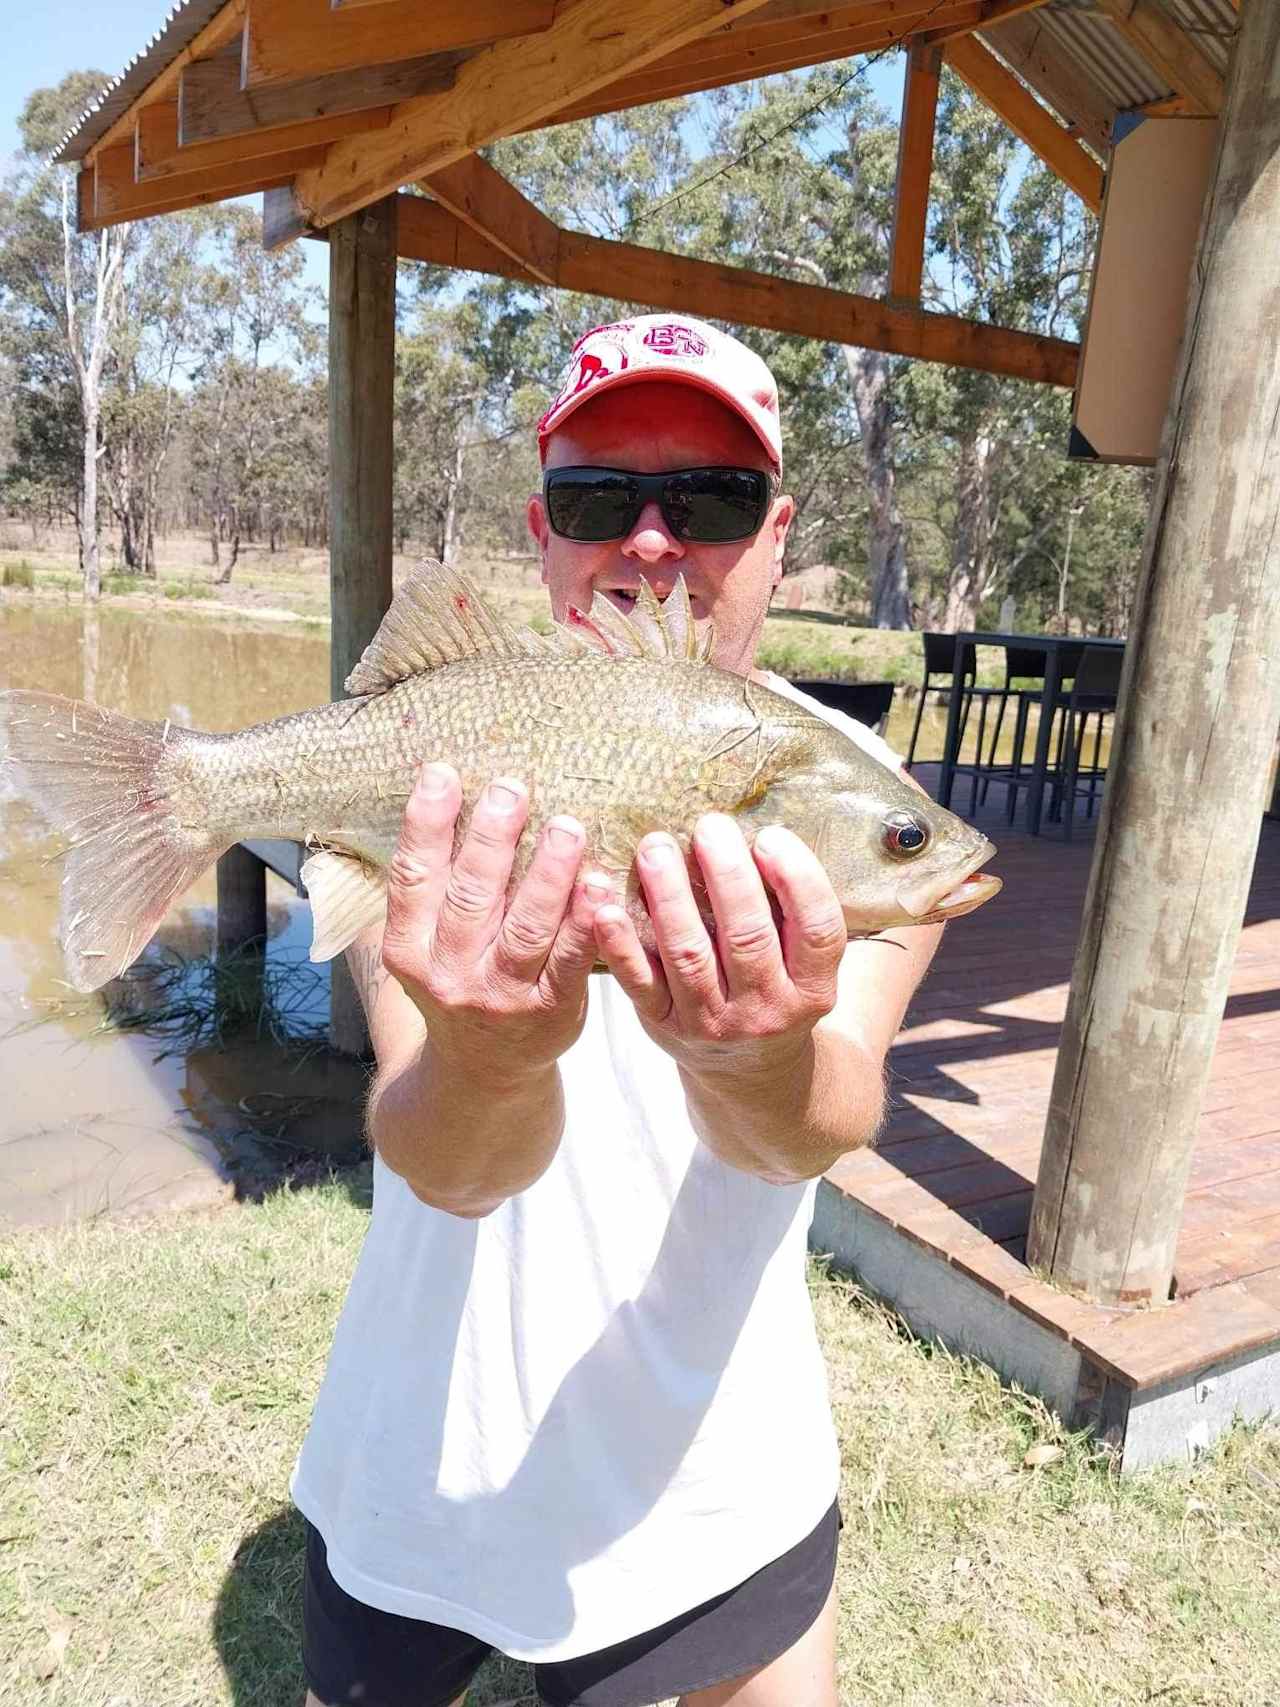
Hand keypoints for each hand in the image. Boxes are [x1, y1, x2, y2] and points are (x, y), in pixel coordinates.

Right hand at [380, 763, 613, 1076]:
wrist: (483, 1068)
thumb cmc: (459, 977)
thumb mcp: (425, 941)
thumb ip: (435, 882)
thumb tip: (446, 785)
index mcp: (409, 947)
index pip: (413, 876)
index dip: (426, 823)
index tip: (443, 772)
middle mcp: (449, 973)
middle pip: (470, 897)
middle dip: (492, 839)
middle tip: (513, 788)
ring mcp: (500, 996)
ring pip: (526, 928)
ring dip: (548, 875)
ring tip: (567, 827)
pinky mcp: (550, 1012)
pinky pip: (571, 961)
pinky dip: (585, 922)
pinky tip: (600, 884)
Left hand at [591, 814, 845, 1080]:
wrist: (747, 1069)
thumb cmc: (776, 988)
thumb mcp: (805, 964)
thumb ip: (794, 911)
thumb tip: (759, 832)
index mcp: (813, 988)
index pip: (817, 929)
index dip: (798, 878)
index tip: (770, 836)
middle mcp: (766, 1009)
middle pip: (748, 936)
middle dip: (727, 875)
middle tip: (708, 826)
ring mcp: (712, 1022)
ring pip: (690, 955)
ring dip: (670, 897)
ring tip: (656, 848)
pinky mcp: (663, 1023)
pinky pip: (639, 982)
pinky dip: (620, 946)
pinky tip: (606, 909)